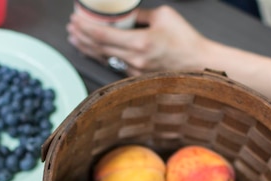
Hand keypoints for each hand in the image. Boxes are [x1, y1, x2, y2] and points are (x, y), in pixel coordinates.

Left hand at [67, 5, 207, 75]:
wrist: (199, 64)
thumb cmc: (185, 39)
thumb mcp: (164, 16)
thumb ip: (139, 15)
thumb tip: (123, 12)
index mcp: (140, 42)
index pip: (103, 36)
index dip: (85, 27)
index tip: (75, 19)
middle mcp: (134, 59)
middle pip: (98, 48)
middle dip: (81, 36)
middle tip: (70, 27)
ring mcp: (134, 71)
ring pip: (104, 58)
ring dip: (87, 48)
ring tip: (74, 38)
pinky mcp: (136, 77)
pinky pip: (114, 64)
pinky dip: (101, 56)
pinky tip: (92, 50)